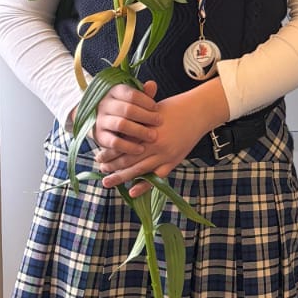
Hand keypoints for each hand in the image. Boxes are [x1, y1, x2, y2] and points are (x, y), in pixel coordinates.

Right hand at [93, 79, 161, 167]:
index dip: (146, 101)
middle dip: (145, 116)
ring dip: (139, 131)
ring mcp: (100, 120)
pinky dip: (128, 146)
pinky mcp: (99, 136)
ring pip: (121, 125)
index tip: (157, 108)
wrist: (102, 121)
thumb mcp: (133, 99)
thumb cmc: (126, 108)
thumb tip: (152, 84)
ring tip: (153, 136)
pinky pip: (114, 142)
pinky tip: (141, 149)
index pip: (131, 94)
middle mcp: (104, 104)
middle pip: (127, 109)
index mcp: (113, 92)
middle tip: (159, 121)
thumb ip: (144, 94)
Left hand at [100, 83, 220, 194]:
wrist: (199, 112)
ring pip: (138, 170)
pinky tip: (132, 190)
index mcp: (146, 130)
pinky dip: (143, 185)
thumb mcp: (152, 110)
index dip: (108, 152)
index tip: (98, 157)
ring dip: (121, 177)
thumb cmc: (174, 107)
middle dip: (111, 166)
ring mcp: (164, 155)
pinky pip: (156, 177)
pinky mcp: (173, 161)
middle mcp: (153, 144)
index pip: (121, 144)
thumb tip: (116, 131)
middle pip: (127, 159)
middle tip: (100, 170)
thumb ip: (135, 121)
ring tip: (107, 182)